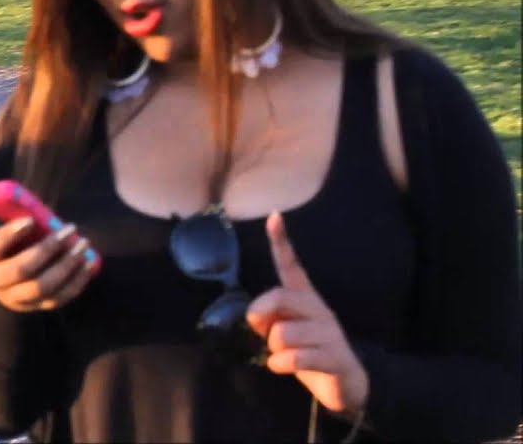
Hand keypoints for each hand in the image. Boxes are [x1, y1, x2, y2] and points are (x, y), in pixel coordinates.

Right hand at [0, 215, 99, 311]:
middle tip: (69, 231)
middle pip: (21, 270)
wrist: (5, 276)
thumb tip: (42, 215)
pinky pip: (58, 299)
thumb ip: (16, 220)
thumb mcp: (5, 230)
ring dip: (66, 266)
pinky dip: (76, 282)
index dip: (9, 234)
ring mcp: (16, 298)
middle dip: (47, 250)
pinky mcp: (36, 307)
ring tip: (83, 246)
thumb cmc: (9, 244)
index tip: (30, 221)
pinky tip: (88, 264)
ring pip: (42, 287)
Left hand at [247, 211, 369, 416]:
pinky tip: (282, 367)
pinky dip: (279, 365)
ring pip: (282, 334)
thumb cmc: (306, 352)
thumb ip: (268, 318)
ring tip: (283, 356)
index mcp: (304, 298)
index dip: (281, 242)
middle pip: (280, 298)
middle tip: (264, 333)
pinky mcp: (334, 357)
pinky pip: (294, 358)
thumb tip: (257, 315)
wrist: (344, 385)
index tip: (274, 216)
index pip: (291, 265)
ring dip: (273, 349)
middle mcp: (318, 309)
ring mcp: (329, 333)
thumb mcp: (282, 331)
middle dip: (261, 316)